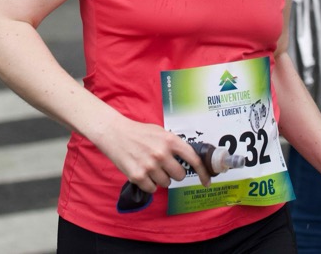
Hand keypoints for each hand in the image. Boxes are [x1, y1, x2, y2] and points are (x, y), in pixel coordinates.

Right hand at [95, 117, 210, 192]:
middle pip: (179, 175)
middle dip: (173, 173)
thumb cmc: (138, 132)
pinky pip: (152, 189)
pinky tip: (142, 172)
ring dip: (160, 179)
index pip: (193, 159)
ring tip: (149, 167)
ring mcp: (150, 165)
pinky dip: (149, 184)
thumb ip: (174, 144)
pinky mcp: (138, 176)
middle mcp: (161, 153)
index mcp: (170, 140)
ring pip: (166, 183)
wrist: (114, 133)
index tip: (206, 181)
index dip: (202, 172)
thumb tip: (189, 158)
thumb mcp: (160, 132)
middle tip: (163, 166)